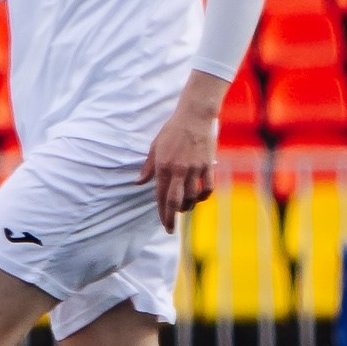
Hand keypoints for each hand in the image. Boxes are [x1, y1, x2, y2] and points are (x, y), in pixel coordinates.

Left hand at [138, 87, 222, 231]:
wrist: (194, 116)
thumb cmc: (172, 131)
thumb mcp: (155, 147)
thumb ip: (148, 167)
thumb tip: (139, 183)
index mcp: (163, 166)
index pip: (160, 196)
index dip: (161, 213)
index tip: (164, 225)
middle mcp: (177, 170)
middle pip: (174, 201)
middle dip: (171, 218)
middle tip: (170, 229)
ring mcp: (194, 168)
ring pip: (192, 197)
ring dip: (187, 207)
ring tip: (184, 209)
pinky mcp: (207, 165)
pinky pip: (207, 187)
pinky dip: (204, 196)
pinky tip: (199, 198)